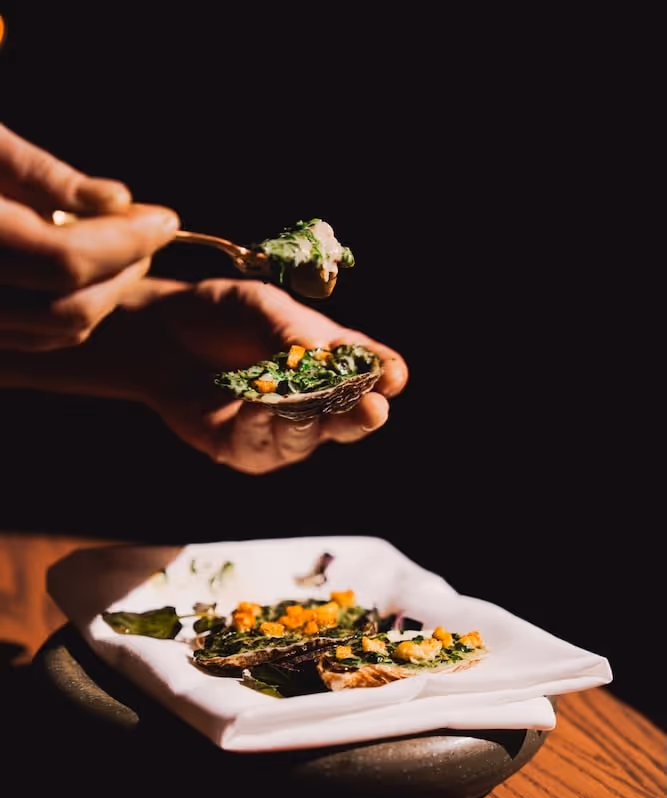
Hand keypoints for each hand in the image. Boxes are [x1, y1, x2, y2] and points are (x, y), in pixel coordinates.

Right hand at [0, 122, 179, 351]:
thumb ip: (38, 174)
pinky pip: (29, 340)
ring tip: (118, 250)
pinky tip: (81, 272)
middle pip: (70, 309)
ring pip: (54, 332)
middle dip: (122, 272)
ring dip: (102, 295)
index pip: (67, 260)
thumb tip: (117, 201)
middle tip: (147, 235)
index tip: (165, 220)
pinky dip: (67, 309)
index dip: (126, 241)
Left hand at [116, 277, 408, 472]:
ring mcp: (282, 430)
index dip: (386, 375)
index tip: (393, 377)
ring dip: (308, 423)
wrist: (160, 333)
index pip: (372, 371)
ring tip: (301, 404)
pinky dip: (262, 429)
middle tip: (374, 409)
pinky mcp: (244, 448)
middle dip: (362, 414)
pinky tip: (257, 409)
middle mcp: (316, 400)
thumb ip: (291, 333)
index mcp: (333, 359)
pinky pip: (262, 447)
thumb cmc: (220, 313)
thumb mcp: (260, 308)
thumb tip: (320, 355)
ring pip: (308, 438)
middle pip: (350, 417)